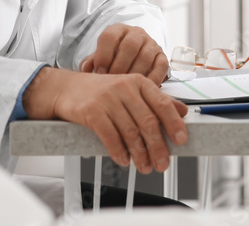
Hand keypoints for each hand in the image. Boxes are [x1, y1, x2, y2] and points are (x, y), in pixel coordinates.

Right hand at [23, 67, 187, 173]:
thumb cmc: (101, 91)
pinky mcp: (91, 112)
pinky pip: (110, 136)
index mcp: (139, 82)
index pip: (162, 103)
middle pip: (148, 121)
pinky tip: (124, 160)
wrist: (66, 88)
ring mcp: (107, 99)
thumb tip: (183, 111)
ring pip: (130, 131)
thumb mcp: (131, 89)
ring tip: (144, 166)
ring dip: (140, 154)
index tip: (181, 140)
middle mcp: (125, 88)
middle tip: (162, 162)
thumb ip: (156, 99)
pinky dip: (119, 151)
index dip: (174, 123)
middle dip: (158, 146)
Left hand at [79, 24, 168, 83]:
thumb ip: (92, 62)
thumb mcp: (100, 57)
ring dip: (135, 73)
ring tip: (126, 87)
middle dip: (120, 65)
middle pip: (130, 45)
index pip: (110, 36)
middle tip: (113, 81)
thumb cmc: (111, 59)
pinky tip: (142, 88)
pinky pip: (161, 66)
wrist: (130, 59)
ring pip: (146, 56)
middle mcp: (137, 33)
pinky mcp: (162, 56)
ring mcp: (151, 44)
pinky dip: (152, 78)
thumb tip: (87, 68)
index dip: (103, 54)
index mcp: (118, 30)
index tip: (99, 72)